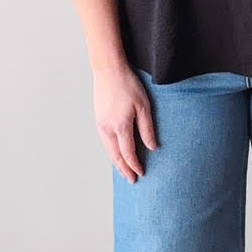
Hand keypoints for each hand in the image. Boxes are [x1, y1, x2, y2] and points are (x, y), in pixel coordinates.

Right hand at [93, 62, 157, 182]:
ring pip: (108, 150)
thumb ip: (147, 129)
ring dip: (116, 162)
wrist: (108, 70)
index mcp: (120, 126)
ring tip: (124, 171)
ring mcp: (100, 124)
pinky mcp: (98, 119)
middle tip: (131, 181)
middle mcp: (107, 128)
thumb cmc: (128, 85)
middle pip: (115, 156)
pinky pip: (105, 141)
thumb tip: (152, 147)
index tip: (141, 174)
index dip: (135, 165)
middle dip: (124, 169)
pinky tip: (116, 153)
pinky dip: (111, 151)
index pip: (128, 153)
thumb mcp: (144, 106)